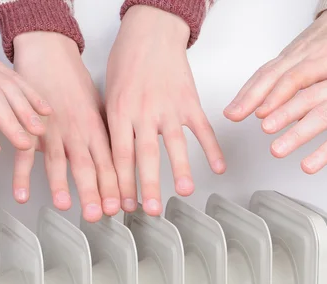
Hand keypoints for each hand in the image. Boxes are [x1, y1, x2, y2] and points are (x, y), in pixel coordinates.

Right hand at [13, 32, 119, 221]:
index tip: (121, 206)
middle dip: (93, 191)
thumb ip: (109, 136)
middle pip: (87, 165)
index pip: (110, 161)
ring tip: (64, 205)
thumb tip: (125, 162)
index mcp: (95, 128)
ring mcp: (51, 129)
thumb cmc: (75, 84)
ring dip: (60, 184)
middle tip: (98, 214)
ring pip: (57, 160)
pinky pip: (23, 153)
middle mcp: (76, 131)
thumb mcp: (100, 109)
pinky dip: (21, 175)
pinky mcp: (28, 126)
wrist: (49, 54)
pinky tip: (21, 194)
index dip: (116, 185)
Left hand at [106, 5, 224, 215]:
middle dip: (147, 185)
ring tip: (185, 192)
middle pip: (145, 154)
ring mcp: (169, 106)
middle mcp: (144, 111)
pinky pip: (202, 128)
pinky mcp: (189, 100)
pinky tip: (218, 167)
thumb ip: (112, 127)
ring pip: (175, 143)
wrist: (150, 31)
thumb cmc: (126, 61)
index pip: (119, 154)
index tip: (120, 204)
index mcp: (119, 111)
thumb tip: (109, 161)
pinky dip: (212, 148)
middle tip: (149, 209)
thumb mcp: (108, 94)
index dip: (120, 182)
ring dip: (181, 170)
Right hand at [224, 9, 326, 122]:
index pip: (295, 78)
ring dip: (245, 95)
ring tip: (231, 114)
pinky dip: (248, 88)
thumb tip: (308, 120)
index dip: (277, 97)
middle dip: (251, 98)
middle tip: (237, 116)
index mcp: (323, 59)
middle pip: (271, 76)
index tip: (264, 115)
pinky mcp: (282, 57)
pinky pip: (262, 71)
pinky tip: (238, 102)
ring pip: (263, 74)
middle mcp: (301, 55)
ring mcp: (289, 55)